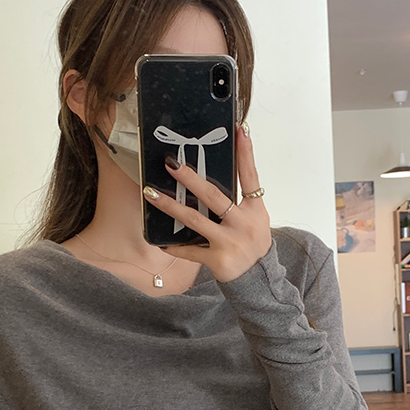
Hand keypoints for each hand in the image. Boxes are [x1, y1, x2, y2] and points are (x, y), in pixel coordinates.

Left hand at [142, 125, 271, 282]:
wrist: (259, 279)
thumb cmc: (253, 244)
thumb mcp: (255, 219)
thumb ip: (239, 201)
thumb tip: (212, 178)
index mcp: (255, 210)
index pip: (251, 176)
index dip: (246, 153)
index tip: (241, 130)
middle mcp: (243, 224)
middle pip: (214, 195)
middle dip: (190, 178)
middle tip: (171, 164)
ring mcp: (230, 242)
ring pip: (195, 219)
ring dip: (170, 206)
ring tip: (151, 193)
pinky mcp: (218, 260)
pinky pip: (190, 251)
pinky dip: (175, 246)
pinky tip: (160, 241)